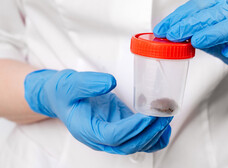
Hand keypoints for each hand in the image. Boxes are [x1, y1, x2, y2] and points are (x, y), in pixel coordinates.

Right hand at [24, 69, 171, 153]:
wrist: (60, 96)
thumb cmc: (63, 93)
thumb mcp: (70, 84)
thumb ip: (88, 83)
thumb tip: (110, 82)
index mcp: (87, 130)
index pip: (113, 136)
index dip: (132, 128)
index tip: (148, 116)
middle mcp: (100, 137)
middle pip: (129, 143)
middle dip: (149, 131)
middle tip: (165, 113)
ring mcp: (111, 134)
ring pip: (136, 144)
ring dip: (154, 133)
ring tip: (168, 115)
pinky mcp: (119, 126)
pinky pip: (138, 138)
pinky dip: (154, 135)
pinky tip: (164, 126)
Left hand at [154, 0, 227, 84]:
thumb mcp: (208, 37)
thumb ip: (191, 35)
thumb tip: (166, 36)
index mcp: (223, 6)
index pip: (198, 7)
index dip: (179, 17)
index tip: (162, 30)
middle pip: (216, 13)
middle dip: (192, 23)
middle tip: (174, 34)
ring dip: (215, 32)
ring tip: (197, 41)